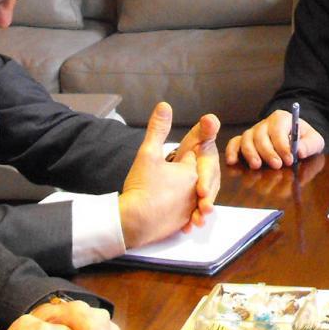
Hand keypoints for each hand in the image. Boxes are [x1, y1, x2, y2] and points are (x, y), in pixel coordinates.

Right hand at [118, 103, 221, 247]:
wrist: (132, 222)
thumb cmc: (141, 186)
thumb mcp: (147, 153)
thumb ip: (157, 129)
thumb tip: (164, 105)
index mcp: (191, 172)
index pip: (191, 157)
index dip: (179, 156)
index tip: (168, 159)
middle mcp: (196, 191)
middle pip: (192, 176)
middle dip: (180, 175)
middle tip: (160, 179)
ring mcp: (190, 209)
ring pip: (189, 195)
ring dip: (180, 194)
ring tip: (163, 193)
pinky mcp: (182, 224)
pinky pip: (184, 214)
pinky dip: (177, 210)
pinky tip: (164, 209)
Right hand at [224, 108, 323, 168]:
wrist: (296, 139)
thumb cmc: (304, 139)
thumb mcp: (314, 140)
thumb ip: (310, 145)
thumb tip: (300, 151)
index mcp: (282, 118)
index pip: (278, 130)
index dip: (282, 145)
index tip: (289, 159)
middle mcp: (265, 123)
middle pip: (260, 135)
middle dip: (267, 152)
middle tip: (277, 166)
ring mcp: (253, 132)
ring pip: (246, 139)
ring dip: (250, 153)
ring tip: (257, 166)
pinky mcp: (245, 141)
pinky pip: (234, 143)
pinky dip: (232, 151)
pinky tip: (232, 162)